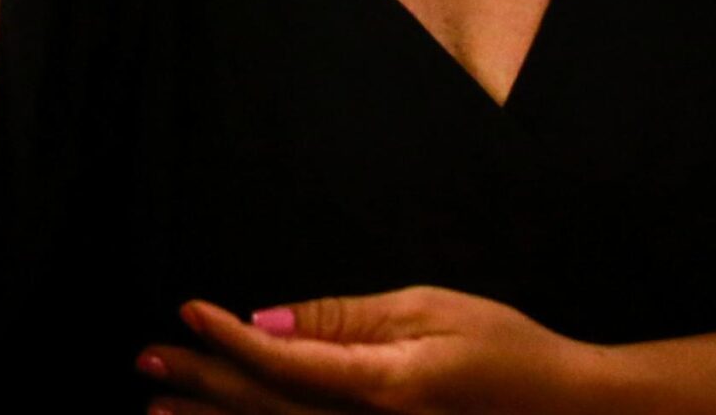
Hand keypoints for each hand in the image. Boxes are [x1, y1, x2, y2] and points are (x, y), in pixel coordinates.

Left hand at [138, 287, 608, 413]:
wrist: (569, 414)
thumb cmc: (507, 352)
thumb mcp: (427, 312)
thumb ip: (343, 321)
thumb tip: (268, 323)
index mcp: (381, 386)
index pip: (281, 364)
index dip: (227, 340)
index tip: (186, 311)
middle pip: (266, 410)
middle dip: (201, 386)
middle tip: (146, 362)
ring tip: (159, 410)